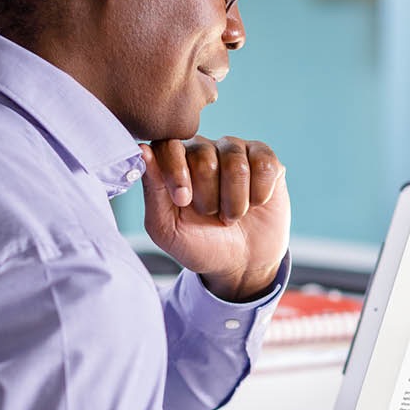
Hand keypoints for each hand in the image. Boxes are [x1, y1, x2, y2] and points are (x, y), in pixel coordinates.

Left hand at [140, 136, 289, 301]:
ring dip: (235, 200)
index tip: (183, 201)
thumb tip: (144, 150)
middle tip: (211, 215)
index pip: (168, 145)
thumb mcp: (167, 228)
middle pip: (204, 155)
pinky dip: (260, 193)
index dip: (176, 172)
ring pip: (236, 162)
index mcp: (175, 161)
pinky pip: (265, 165)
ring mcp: (237, 152)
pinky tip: (256, 204)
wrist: (241, 264)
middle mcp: (205, 149)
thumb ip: (153, 190)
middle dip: (208, 196)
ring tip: (233, 215)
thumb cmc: (200, 244)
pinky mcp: (266, 160)